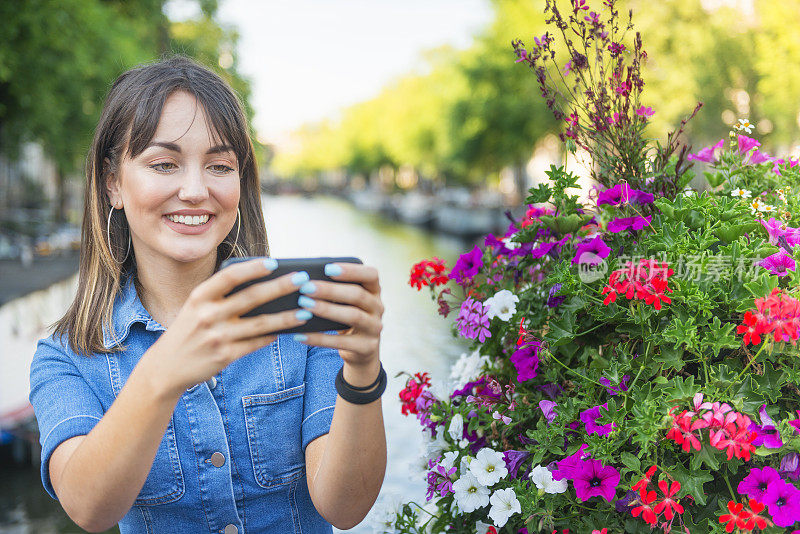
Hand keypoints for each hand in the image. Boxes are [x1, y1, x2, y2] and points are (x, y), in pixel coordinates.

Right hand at [143, 258, 311, 396]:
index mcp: (199, 297)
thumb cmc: (188, 331)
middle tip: (302, 279)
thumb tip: (262, 284)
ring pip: (260, 324)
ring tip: (305, 310)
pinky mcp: (225, 356)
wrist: (166, 367)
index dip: (253, 268)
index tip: (274, 262)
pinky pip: (256, 343)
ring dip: (286, 316)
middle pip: (251, 297)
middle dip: (280, 287)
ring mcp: (217, 337)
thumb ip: (221, 296)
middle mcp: (207, 315)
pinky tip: (288, 330)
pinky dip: (273, 335)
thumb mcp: (196, 307)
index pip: (229, 277)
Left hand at [296, 262, 383, 369]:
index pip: (371, 275)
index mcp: (374, 291)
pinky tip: (301, 335)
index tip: (328, 268)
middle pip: (358, 295)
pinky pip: (342, 342)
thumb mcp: (346, 302)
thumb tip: (304, 279)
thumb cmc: (346, 316)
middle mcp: (378, 308)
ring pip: (353, 316)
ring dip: (327, 310)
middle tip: (306, 287)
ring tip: (305, 305)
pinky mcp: (367, 347)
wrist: (360, 350)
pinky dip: (320, 338)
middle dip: (330, 290)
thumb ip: (335, 289)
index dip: (351, 271)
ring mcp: (375, 328)